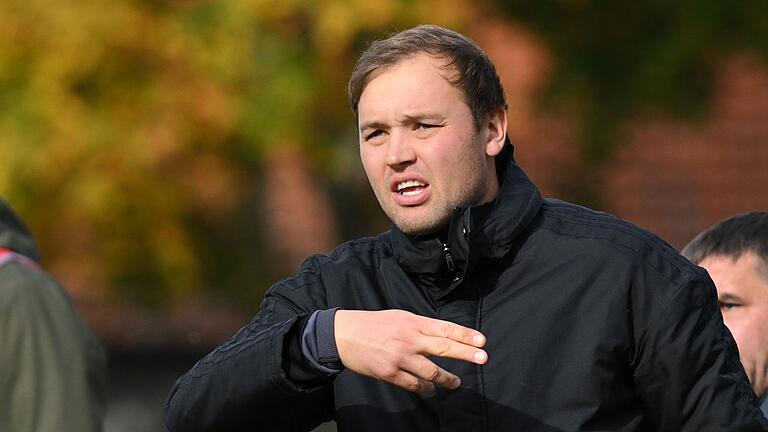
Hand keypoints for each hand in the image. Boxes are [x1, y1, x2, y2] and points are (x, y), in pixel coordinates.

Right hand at [334, 309, 487, 392]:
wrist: (344, 334)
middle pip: (444, 347)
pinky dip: (425, 388)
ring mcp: (400, 358)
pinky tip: (432, 389)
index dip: (464, 335)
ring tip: (456, 382)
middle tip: (483, 358)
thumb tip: (442, 336)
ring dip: (447, 379)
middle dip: (466, 354)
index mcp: (413, 322)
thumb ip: (420, 326)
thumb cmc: (373, 324)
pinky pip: (413, 384)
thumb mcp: (399, 317)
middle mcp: (409, 339)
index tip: (481, 341)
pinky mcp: (389, 373)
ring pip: (431, 372)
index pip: (445, 328)